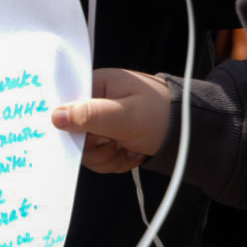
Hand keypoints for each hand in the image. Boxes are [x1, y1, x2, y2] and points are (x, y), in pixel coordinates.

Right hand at [51, 68, 171, 172]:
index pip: (63, 104)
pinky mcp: (107, 139)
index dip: (68, 124)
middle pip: (72, 133)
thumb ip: (89, 115)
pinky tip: (131, 153)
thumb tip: (54, 116)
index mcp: (95, 85)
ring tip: (129, 148)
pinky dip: (115, 161)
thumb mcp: (126, 115)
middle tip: (116, 144)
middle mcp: (94, 102)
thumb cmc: (163, 115)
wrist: (192, 133)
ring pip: (85, 151)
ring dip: (108, 157)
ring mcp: (100, 123)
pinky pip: (98, 158)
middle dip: (95, 148)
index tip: (88, 135)